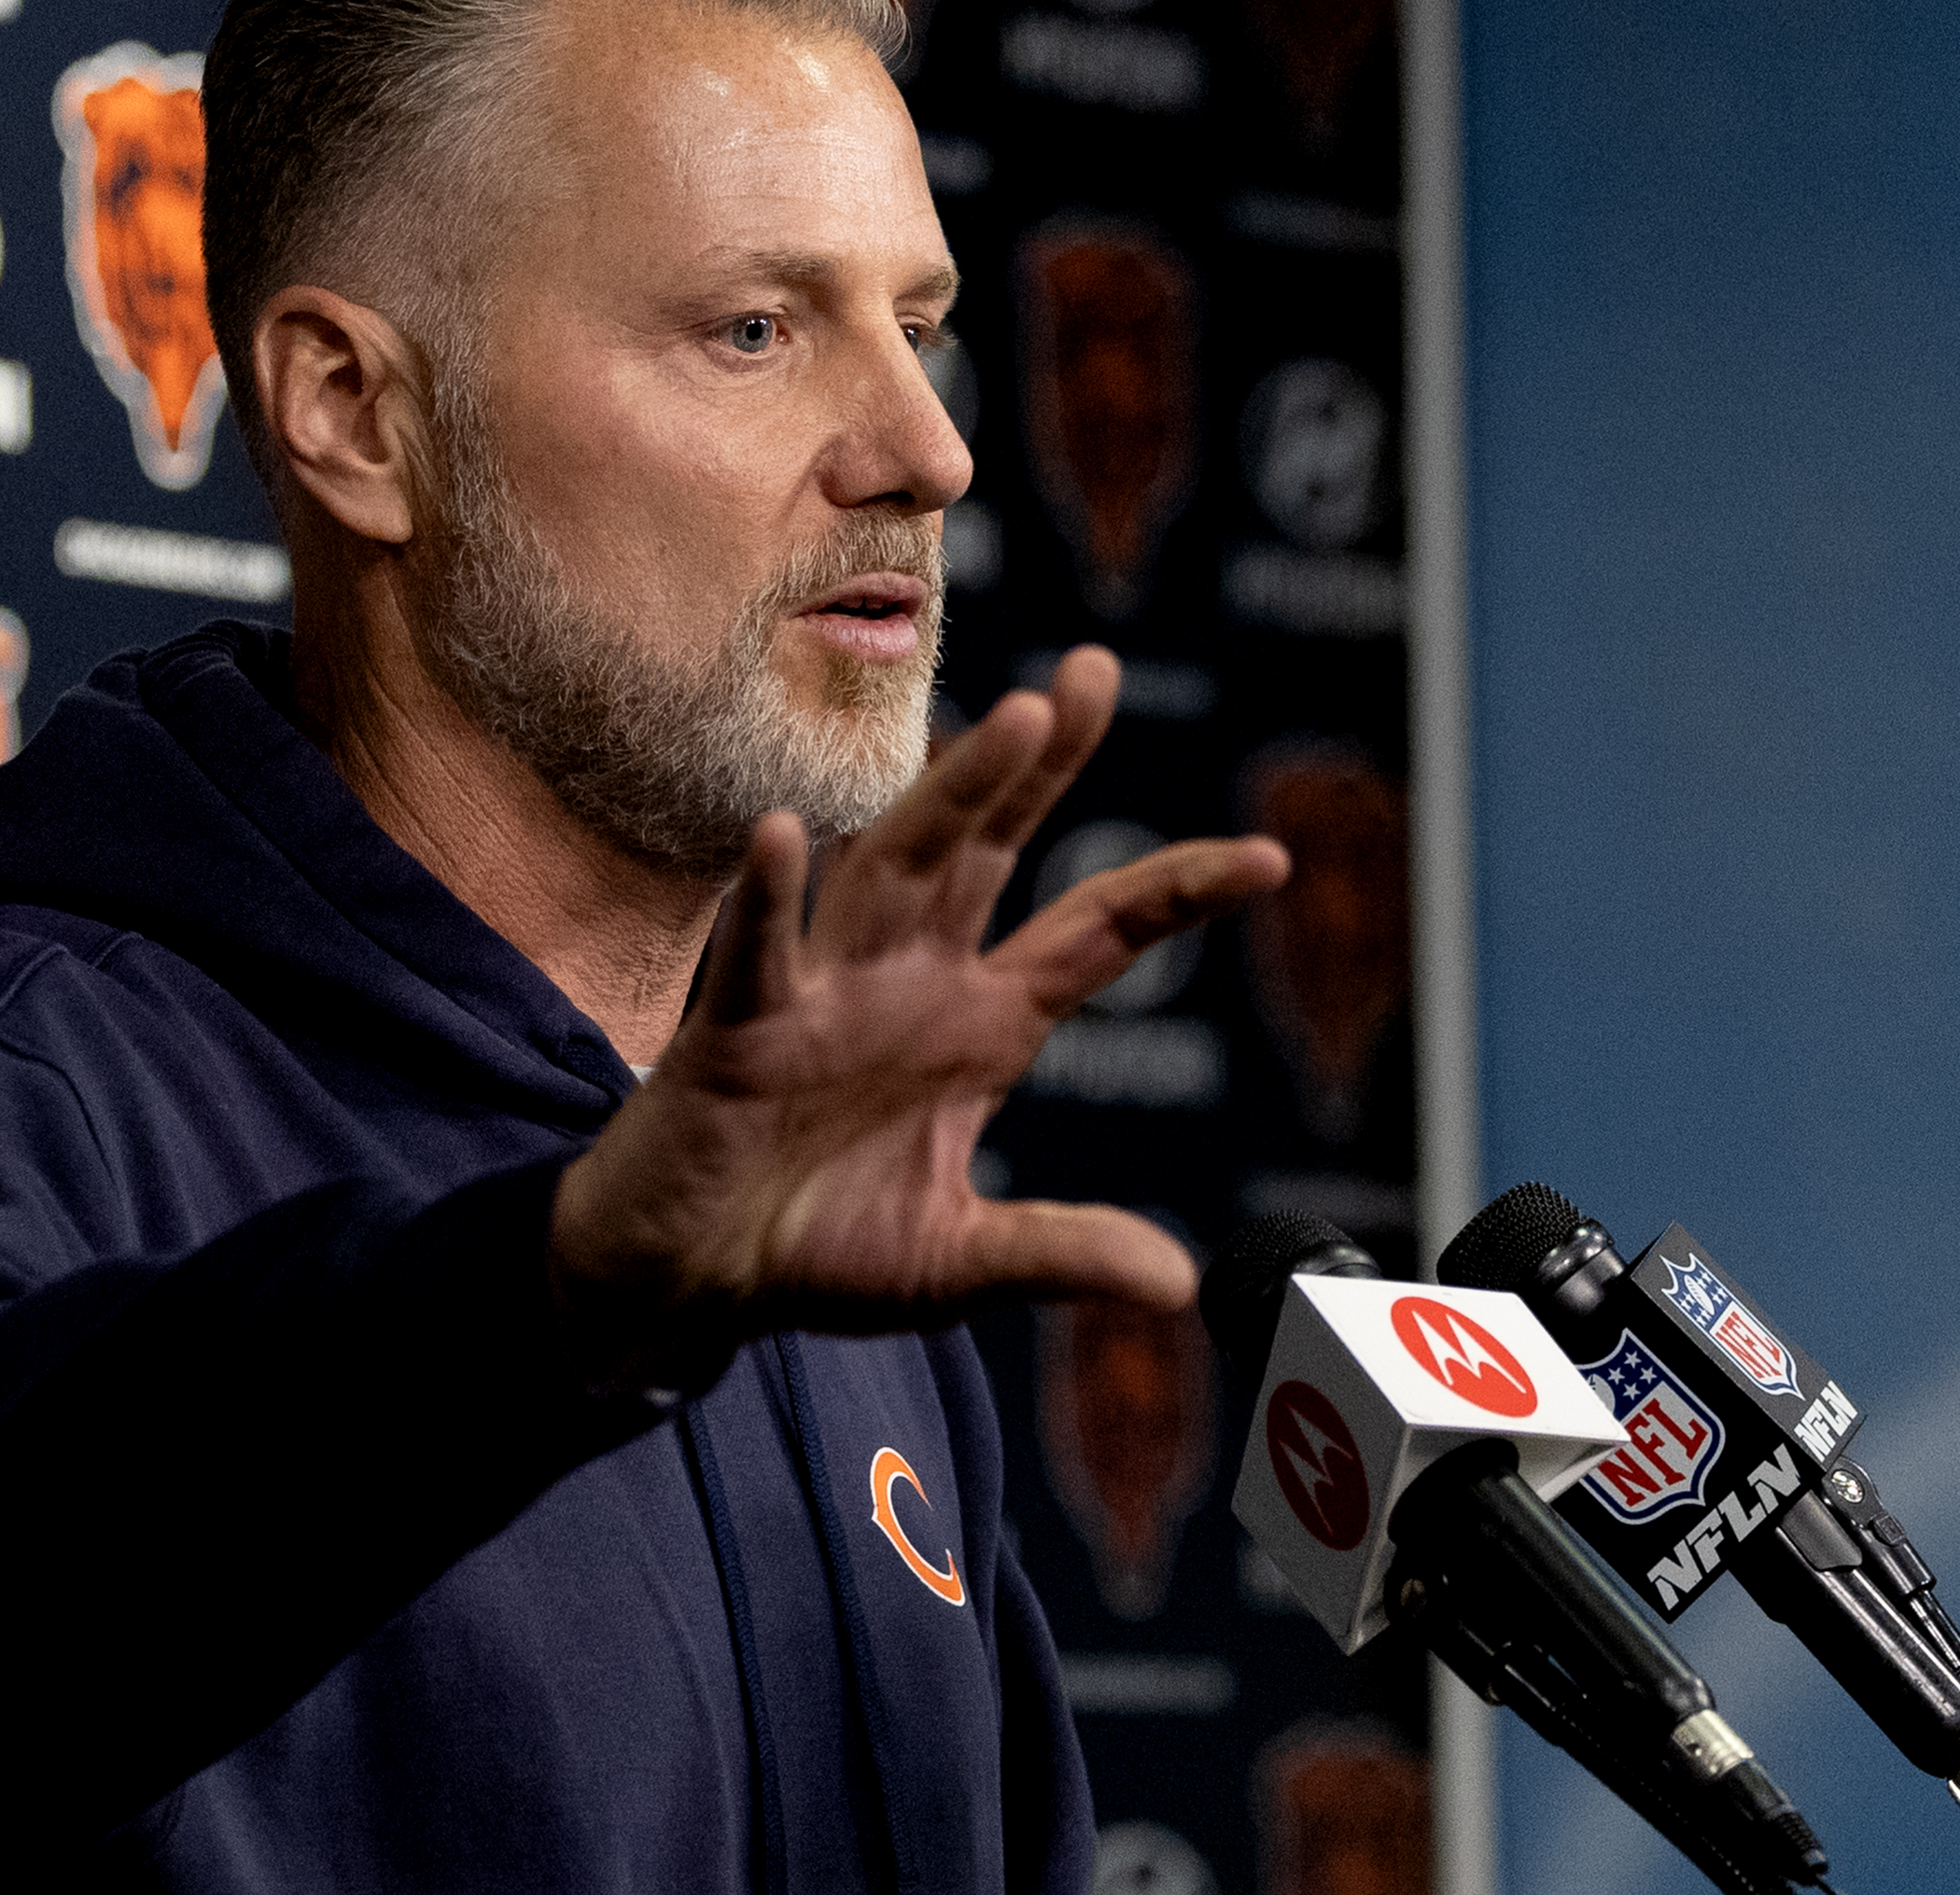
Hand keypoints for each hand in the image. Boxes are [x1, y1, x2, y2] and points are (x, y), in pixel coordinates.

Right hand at [547, 646, 1290, 1391]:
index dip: (1177, 892)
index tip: (1270, 858)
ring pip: (894, 867)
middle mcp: (908, 981)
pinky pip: (759, 952)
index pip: (1094, 934)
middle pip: (989, 849)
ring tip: (1014, 724)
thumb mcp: (960, 1262)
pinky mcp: (740, 1028)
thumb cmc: (816, 1249)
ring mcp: (825, 992)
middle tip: (1093, 676)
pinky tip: (780, 834)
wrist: (688, 1280)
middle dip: (1043, 765)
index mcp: (978, 1025)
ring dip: (951, 794)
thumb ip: (1060, 1253)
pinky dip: (768, 894)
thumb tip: (1177, 1283)